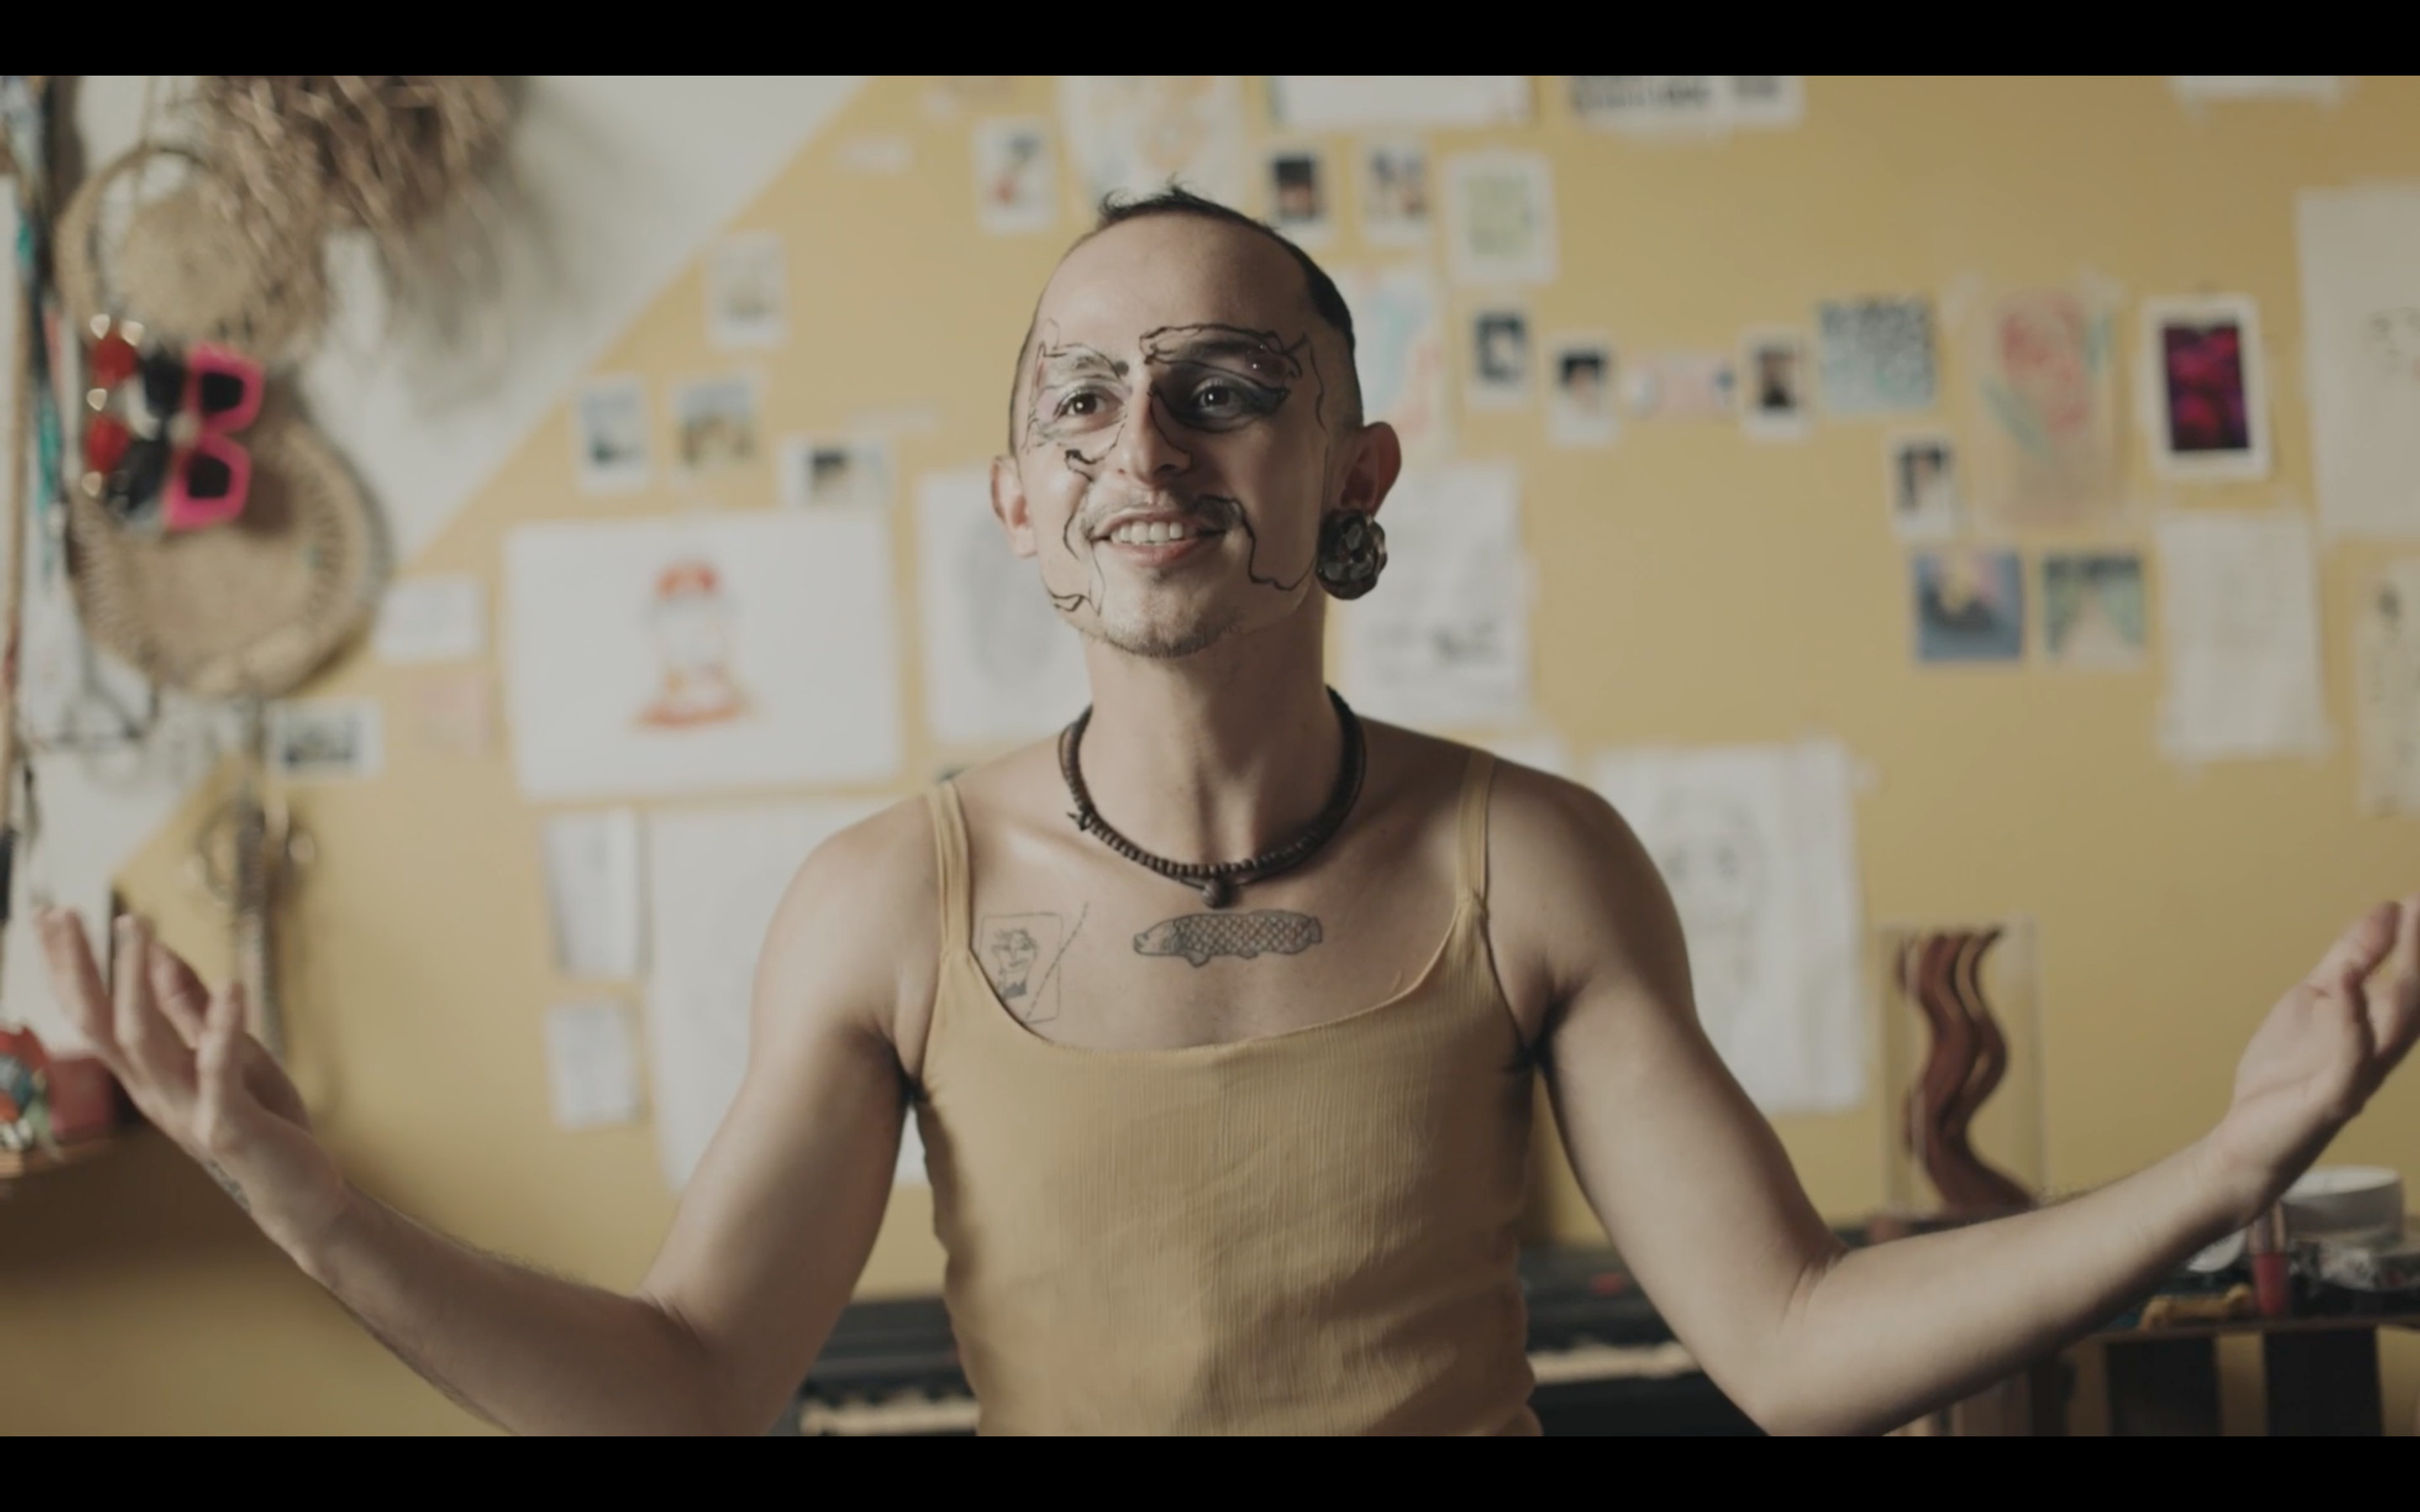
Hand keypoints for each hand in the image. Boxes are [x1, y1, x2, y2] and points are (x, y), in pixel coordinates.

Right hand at [35, 908, 346, 1254]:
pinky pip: (217, 1070)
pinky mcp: (227, 1125)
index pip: (94, 1016)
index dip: (69, 967)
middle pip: (100, 1025)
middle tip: (60, 912)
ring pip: (144, 1042)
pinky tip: (231, 986)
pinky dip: (220, 1027)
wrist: (298, 1192)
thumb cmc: (261, 1121)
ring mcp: (186, 1110)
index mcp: (149, 1076)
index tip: (50, 914)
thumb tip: (160, 955)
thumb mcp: (225, 1055)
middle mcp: (154, 1093)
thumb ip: (191, 1013)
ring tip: (138, 927)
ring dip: (137, 982)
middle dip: (78, 968)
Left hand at [2206, 896, 2419, 1221]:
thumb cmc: (2287, 1072)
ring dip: (2407, 974)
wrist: (2249, 1140)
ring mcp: (2360, 1075)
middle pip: (2416, 996)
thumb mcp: (2315, 1000)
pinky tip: (2347, 983)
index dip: (2418, 938)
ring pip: (2395, 1023)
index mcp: (2379, 1025)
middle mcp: (2381, 1049)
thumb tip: (2388, 909)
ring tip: (2408, 924)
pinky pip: (2349, 1057)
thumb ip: (2351, 959)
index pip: (2412, 976)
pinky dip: (2351, 1018)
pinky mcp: (2332, 1098)